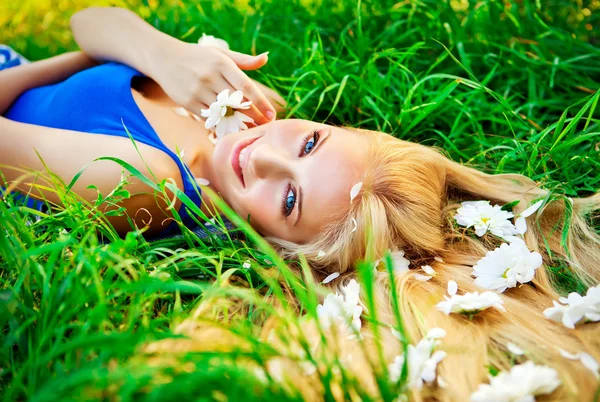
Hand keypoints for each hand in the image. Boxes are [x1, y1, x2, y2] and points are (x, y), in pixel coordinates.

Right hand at [151, 41, 275, 124]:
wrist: (164, 58)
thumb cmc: (198, 56)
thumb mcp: (220, 54)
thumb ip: (244, 60)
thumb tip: (265, 58)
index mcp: (222, 64)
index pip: (246, 87)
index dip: (261, 102)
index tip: (272, 115)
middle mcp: (210, 77)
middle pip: (237, 103)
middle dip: (253, 116)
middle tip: (266, 126)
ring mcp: (198, 91)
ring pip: (223, 112)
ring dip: (238, 122)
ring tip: (250, 128)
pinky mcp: (188, 102)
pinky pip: (209, 117)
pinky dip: (220, 123)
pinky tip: (230, 127)